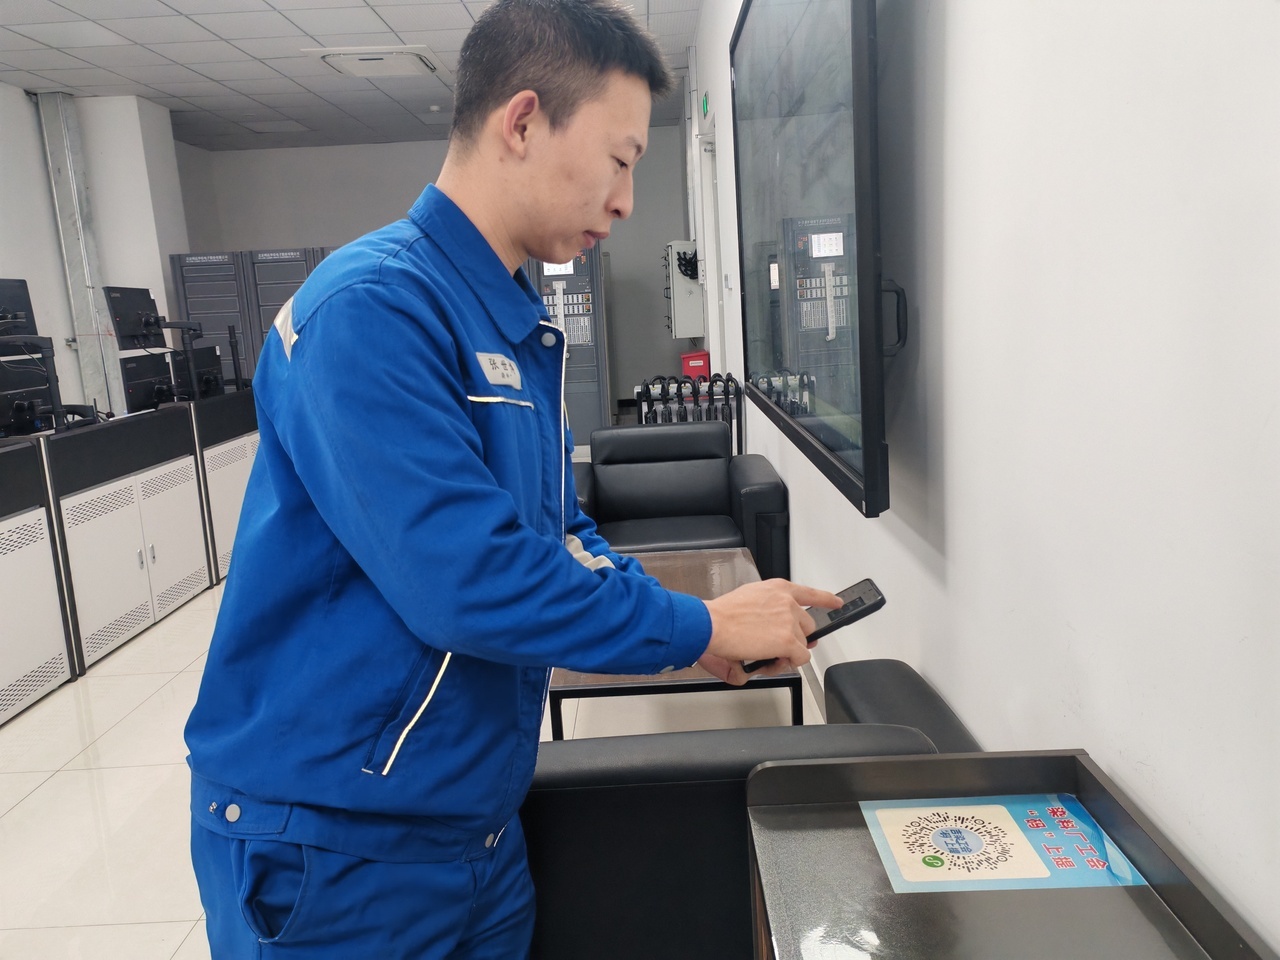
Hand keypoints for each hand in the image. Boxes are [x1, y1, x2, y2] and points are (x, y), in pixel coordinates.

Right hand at [702, 579, 842, 682]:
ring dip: (787, 652)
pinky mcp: (788, 640)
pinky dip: (787, 663)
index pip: (810, 593)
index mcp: (777, 589)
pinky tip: (771, 661)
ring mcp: (789, 621)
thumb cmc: (720, 615)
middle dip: (795, 638)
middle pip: (806, 625)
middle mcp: (787, 602)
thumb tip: (770, 631)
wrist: (711, 624)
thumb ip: (765, 613)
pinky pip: (799, 658)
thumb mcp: (746, 601)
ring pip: (802, 644)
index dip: (826, 599)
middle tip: (777, 648)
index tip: (836, 602)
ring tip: (765, 655)